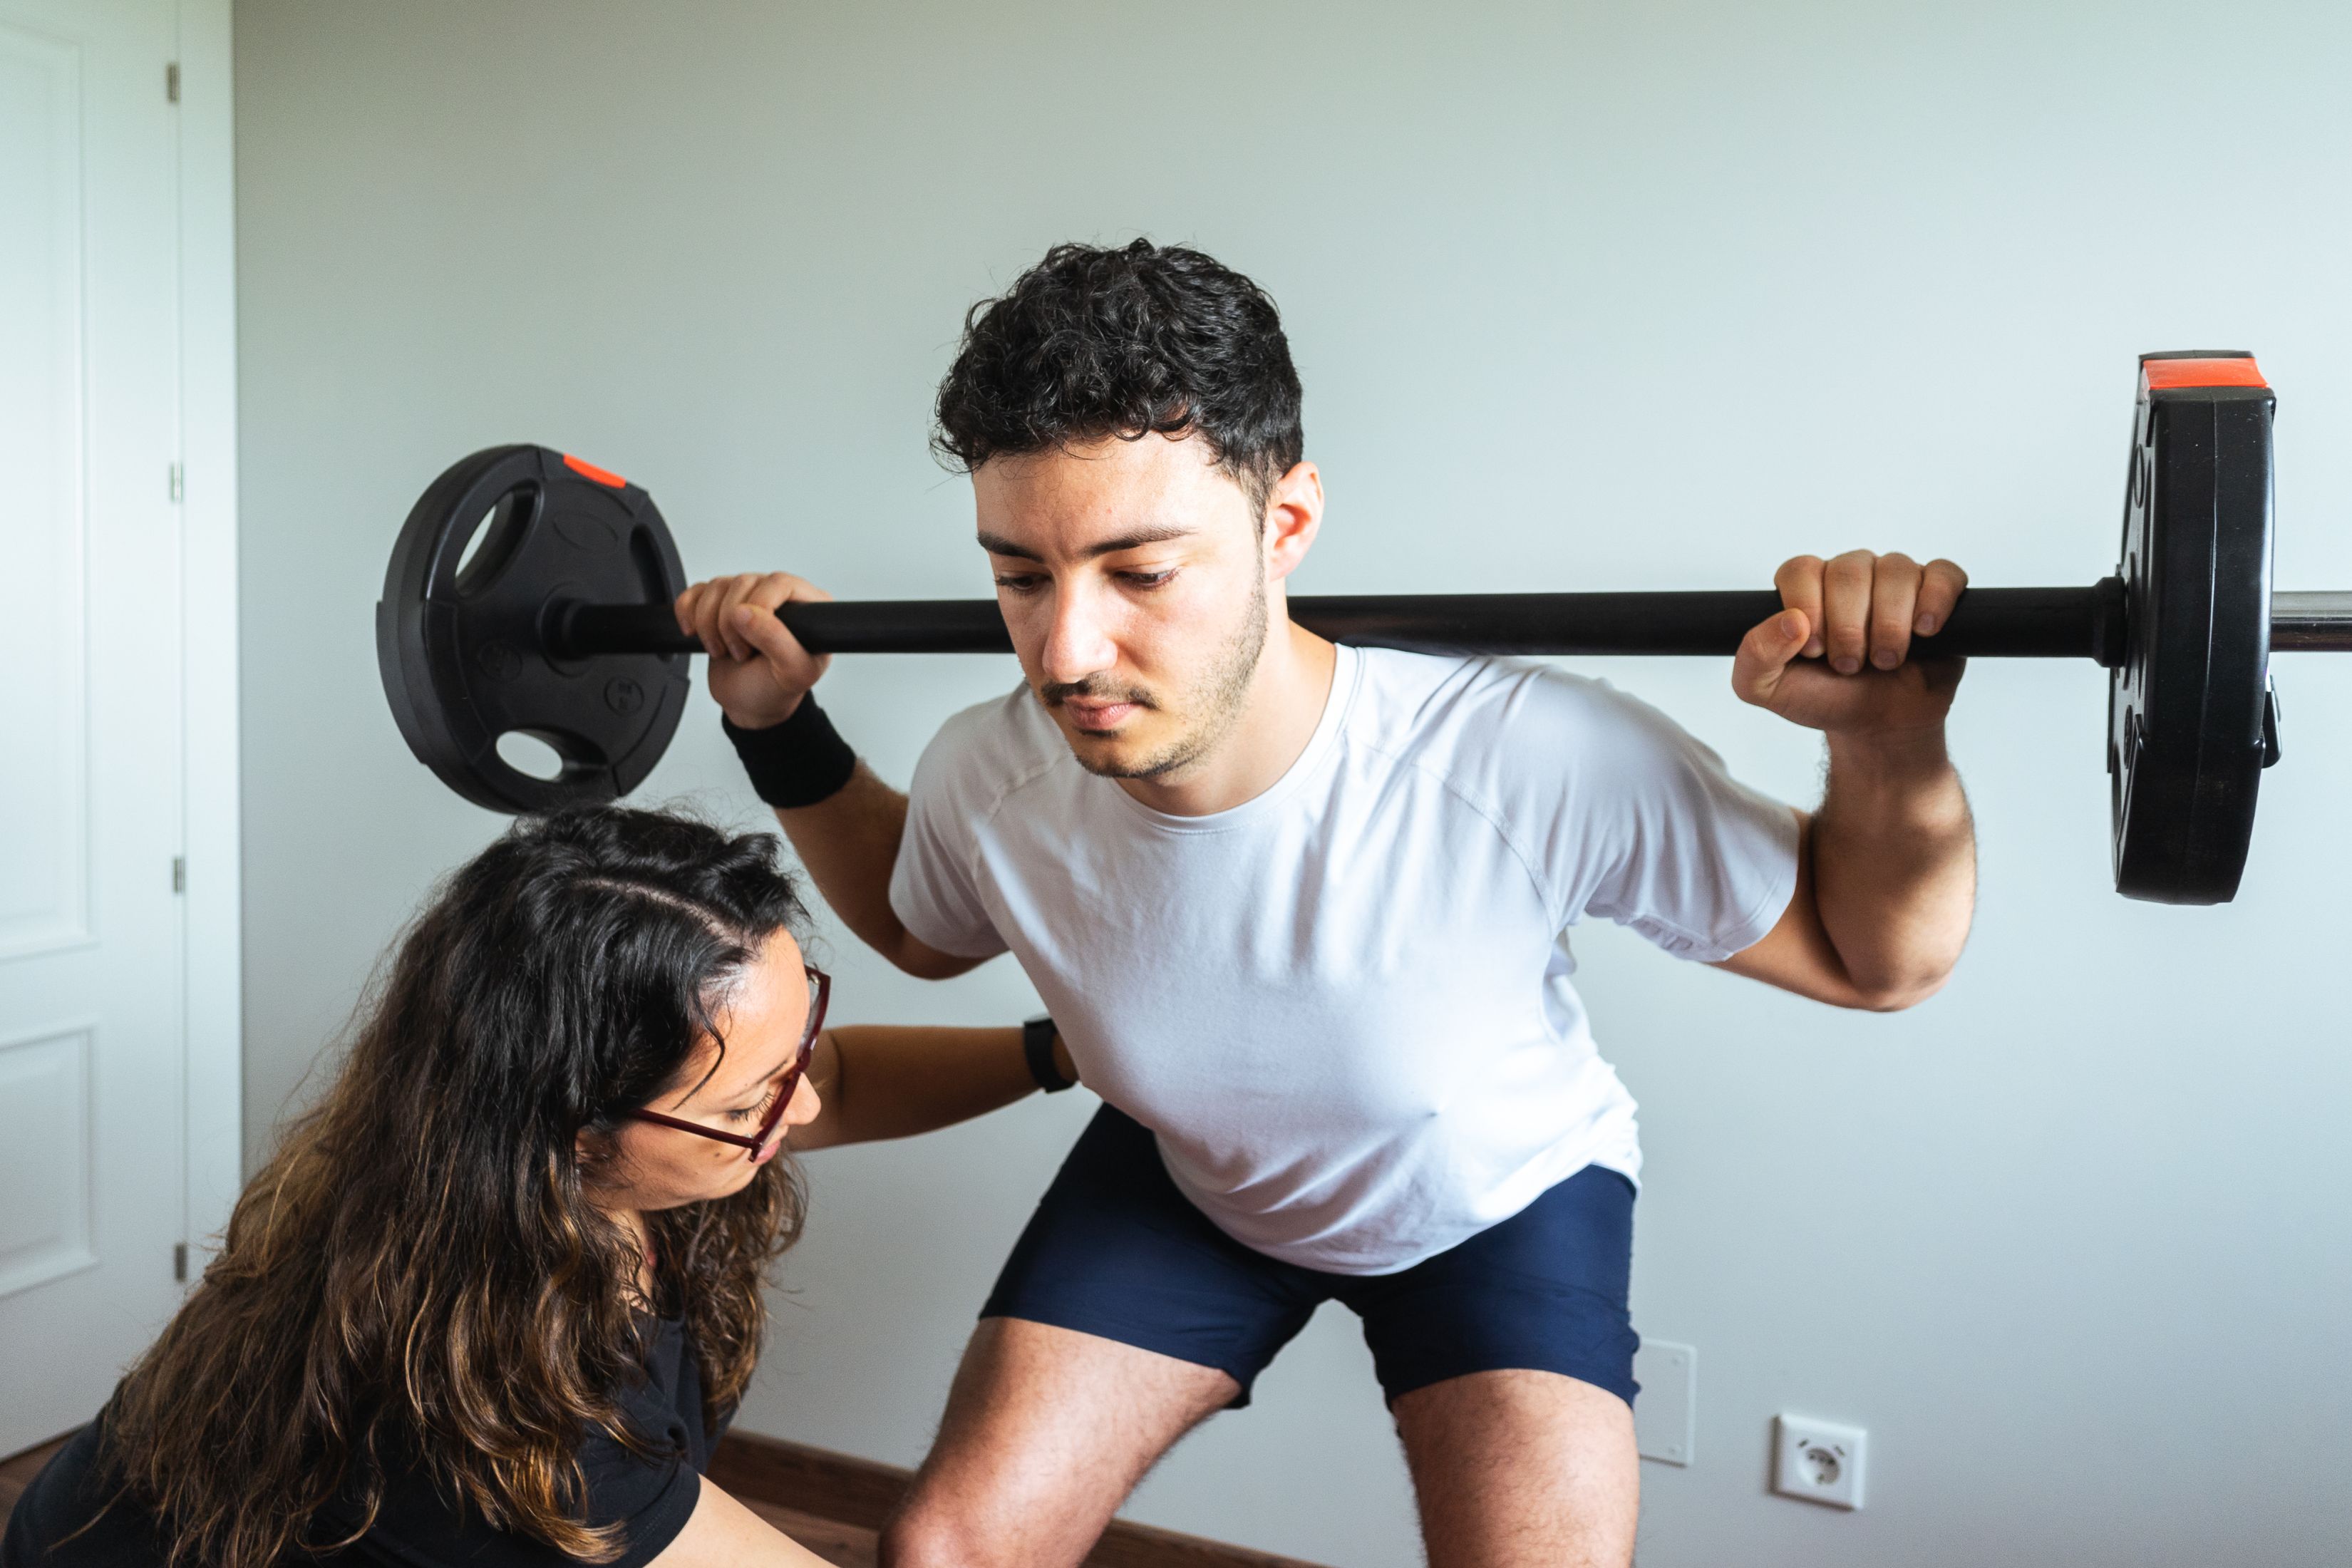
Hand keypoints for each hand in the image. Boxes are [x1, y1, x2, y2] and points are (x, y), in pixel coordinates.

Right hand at [673, 572, 833, 728]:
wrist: (748, 704)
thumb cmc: (775, 688)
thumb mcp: (791, 673)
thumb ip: (776, 640)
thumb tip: (745, 611)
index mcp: (806, 607)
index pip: (780, 582)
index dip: (761, 606)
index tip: (752, 639)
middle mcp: (776, 596)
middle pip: (743, 583)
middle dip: (730, 623)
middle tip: (740, 653)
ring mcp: (746, 598)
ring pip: (717, 587)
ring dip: (708, 623)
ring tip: (722, 650)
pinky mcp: (718, 604)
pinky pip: (696, 592)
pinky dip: (688, 611)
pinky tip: (695, 633)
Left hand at [1733, 551, 1968, 737]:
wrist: (1877, 726)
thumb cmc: (1823, 698)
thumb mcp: (1767, 688)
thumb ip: (1756, 655)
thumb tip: (1790, 621)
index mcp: (1806, 589)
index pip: (1801, 570)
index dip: (1807, 607)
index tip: (1814, 650)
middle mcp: (1850, 576)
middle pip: (1849, 570)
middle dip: (1848, 626)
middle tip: (1849, 665)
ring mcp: (1895, 582)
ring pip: (1896, 570)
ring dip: (1889, 624)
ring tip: (1886, 660)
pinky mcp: (1937, 594)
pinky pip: (1942, 574)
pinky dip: (1934, 601)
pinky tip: (1924, 632)